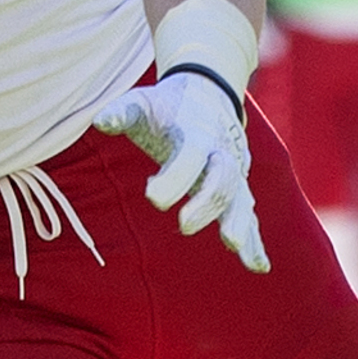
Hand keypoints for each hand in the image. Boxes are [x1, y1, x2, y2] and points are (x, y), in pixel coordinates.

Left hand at [95, 73, 269, 275]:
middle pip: (221, 179)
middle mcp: (220, 153)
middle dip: (206, 203)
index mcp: (196, 133)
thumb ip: (122, 112)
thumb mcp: (142, 103)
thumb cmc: (167, 105)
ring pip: (240, 199)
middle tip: (183, 226)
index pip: (189, 156)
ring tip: (232, 246)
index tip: (151, 196)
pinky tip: (258, 266)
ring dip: (239, 223)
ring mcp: (234, 171)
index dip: (174, 176)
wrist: (208, 92)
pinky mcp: (238, 187)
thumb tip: (100, 121)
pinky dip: (256, 240)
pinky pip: (249, 215)